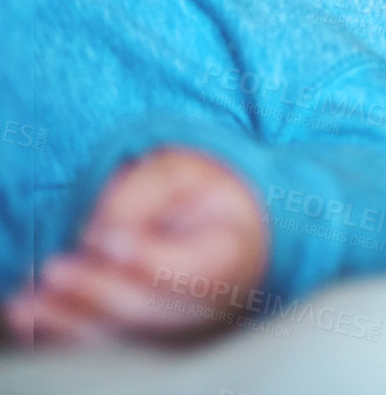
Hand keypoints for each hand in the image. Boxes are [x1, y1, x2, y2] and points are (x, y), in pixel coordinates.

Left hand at [4, 148, 268, 344]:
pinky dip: (64, 334)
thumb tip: (97, 237)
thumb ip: (142, 195)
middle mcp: (204, 304)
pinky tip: (32, 321)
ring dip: (69, 321)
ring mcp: (174, 328)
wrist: (226, 233)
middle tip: (56, 269)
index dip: (144, 258)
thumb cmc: (200, 198)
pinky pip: (101, 343)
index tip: (101, 236)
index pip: (190, 267)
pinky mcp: (143, 338)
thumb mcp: (182, 172)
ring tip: (26, 305)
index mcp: (228, 254)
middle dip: (95, 291)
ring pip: (118, 335)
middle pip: (148, 308)